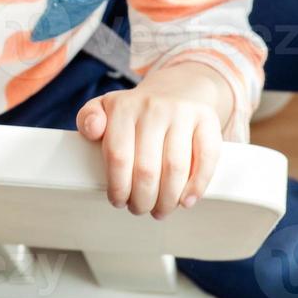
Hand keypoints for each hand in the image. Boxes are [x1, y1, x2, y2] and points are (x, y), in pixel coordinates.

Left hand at [74, 62, 231, 218]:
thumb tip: (92, 130)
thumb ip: (89, 119)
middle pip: (147, 170)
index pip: (118, 157)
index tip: (119, 200)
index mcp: (124, 107)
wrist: (178, 88)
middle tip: (139, 208)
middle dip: (142, 200)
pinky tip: (186, 200)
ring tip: (160, 209)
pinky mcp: (208, 120)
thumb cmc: (139, 111)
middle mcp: (154, 107)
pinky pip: (206, 158)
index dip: (118, 188)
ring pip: (175, 169)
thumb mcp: (107, 107)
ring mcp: (183, 113)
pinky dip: (197, 186)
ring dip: (166, 199)